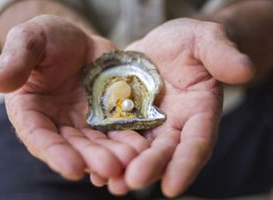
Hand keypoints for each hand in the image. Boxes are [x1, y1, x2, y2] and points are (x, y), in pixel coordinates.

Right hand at [0, 15, 148, 181]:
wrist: (76, 40)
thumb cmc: (47, 38)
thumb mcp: (29, 40)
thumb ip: (16, 60)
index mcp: (32, 111)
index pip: (39, 137)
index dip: (55, 154)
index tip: (73, 168)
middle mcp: (58, 123)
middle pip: (74, 146)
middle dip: (92, 158)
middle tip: (111, 168)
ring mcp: (84, 121)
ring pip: (99, 142)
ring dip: (115, 154)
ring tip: (132, 160)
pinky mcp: (105, 114)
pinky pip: (118, 129)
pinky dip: (129, 139)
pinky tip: (141, 147)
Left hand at [108, 18, 253, 196]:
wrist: (161, 46)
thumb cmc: (188, 42)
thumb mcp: (204, 40)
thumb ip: (221, 55)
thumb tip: (244, 70)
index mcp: (198, 112)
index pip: (197, 142)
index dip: (186, 163)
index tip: (173, 186)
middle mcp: (174, 125)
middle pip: (164, 151)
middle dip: (149, 168)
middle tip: (131, 182)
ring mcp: (149, 124)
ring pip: (138, 150)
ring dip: (124, 167)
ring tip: (108, 181)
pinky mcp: (126, 118)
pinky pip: (117, 137)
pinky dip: (108, 151)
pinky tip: (94, 164)